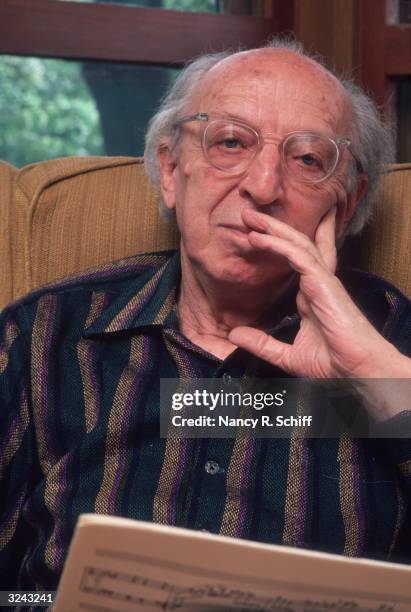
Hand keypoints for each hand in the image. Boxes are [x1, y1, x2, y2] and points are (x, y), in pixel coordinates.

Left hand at [228, 207, 408, 382]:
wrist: (356, 373)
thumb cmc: (332, 364)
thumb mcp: (287, 355)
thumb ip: (261, 344)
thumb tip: (234, 336)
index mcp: (310, 296)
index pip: (294, 261)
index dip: (275, 244)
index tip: (254, 234)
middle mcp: (316, 283)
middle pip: (295, 245)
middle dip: (273, 227)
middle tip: (249, 214)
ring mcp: (322, 281)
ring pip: (297, 244)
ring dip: (273, 228)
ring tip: (250, 216)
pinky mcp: (324, 284)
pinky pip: (299, 257)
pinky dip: (278, 244)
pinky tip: (259, 237)